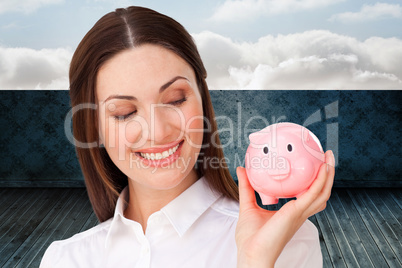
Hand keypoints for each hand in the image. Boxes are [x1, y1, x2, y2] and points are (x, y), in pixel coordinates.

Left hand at [235, 150, 334, 267]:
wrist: (251, 253)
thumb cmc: (251, 238)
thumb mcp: (248, 205)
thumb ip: (246, 187)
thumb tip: (242, 170)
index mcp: (291, 212)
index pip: (308, 195)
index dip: (315, 181)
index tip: (314, 164)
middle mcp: (299, 213)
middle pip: (320, 192)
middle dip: (326, 175)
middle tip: (326, 156)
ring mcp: (299, 213)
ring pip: (322, 192)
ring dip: (328, 175)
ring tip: (328, 158)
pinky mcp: (296, 212)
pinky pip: (313, 194)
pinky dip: (320, 181)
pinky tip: (323, 169)